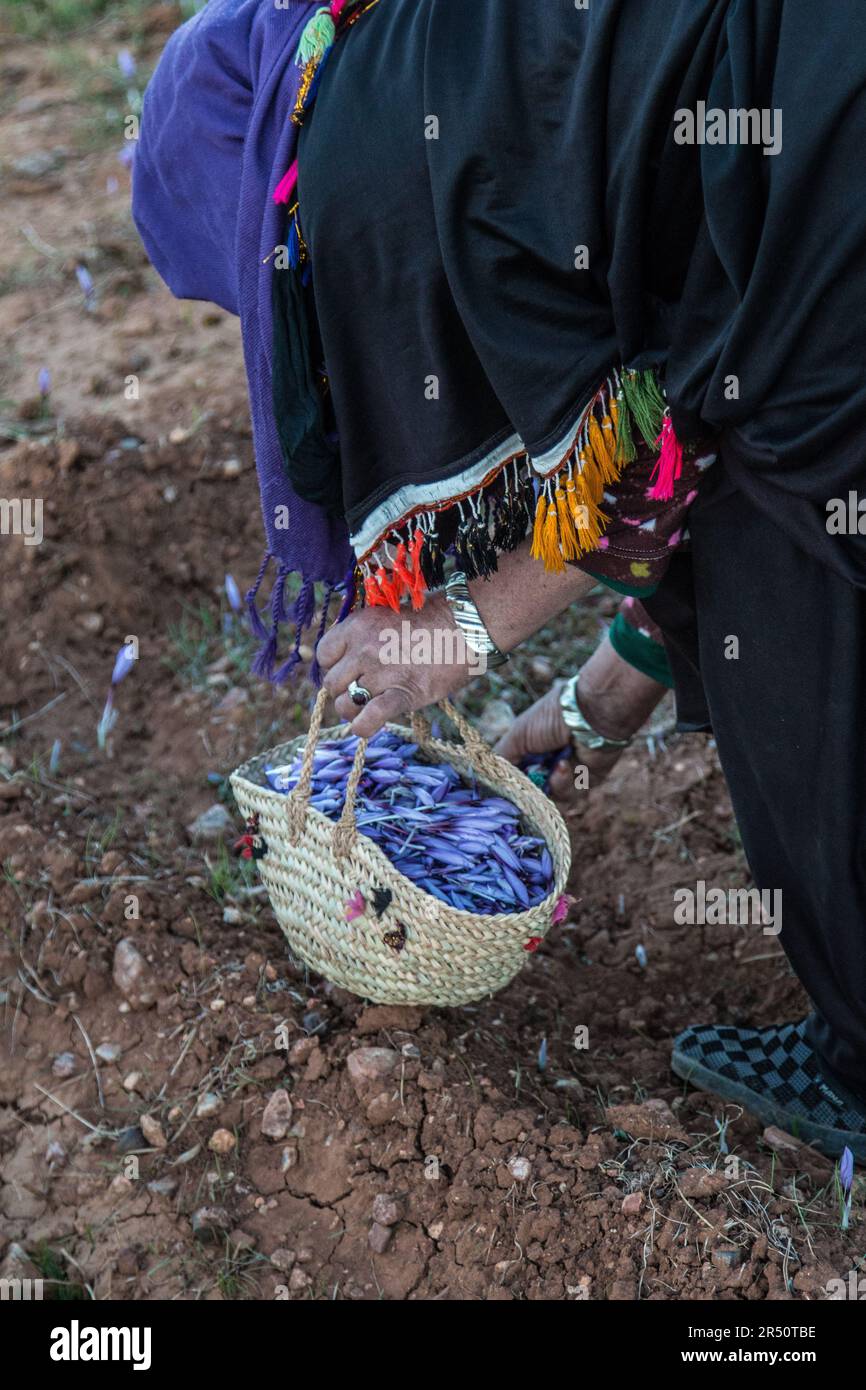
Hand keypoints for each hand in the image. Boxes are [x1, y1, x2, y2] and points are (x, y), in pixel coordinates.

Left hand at [316, 591, 477, 737]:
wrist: (464, 628)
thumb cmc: (428, 623)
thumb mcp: (384, 618)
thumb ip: (361, 638)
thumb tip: (345, 665)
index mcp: (357, 626)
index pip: (324, 654)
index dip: (334, 665)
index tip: (349, 669)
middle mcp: (364, 648)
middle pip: (332, 682)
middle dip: (343, 689)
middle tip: (362, 688)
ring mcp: (381, 673)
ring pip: (345, 704)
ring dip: (353, 709)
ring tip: (368, 706)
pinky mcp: (402, 694)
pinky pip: (369, 718)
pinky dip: (362, 727)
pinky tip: (365, 726)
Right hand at [494, 684, 575, 798]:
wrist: (590, 714)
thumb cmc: (551, 718)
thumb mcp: (518, 735)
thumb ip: (503, 757)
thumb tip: (489, 777)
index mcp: (533, 745)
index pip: (517, 770)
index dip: (511, 780)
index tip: (502, 788)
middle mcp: (549, 758)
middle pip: (533, 787)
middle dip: (529, 787)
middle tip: (526, 785)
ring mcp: (568, 770)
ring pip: (550, 794)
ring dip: (549, 782)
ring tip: (555, 766)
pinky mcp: (586, 779)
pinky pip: (569, 793)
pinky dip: (564, 782)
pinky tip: (566, 765)